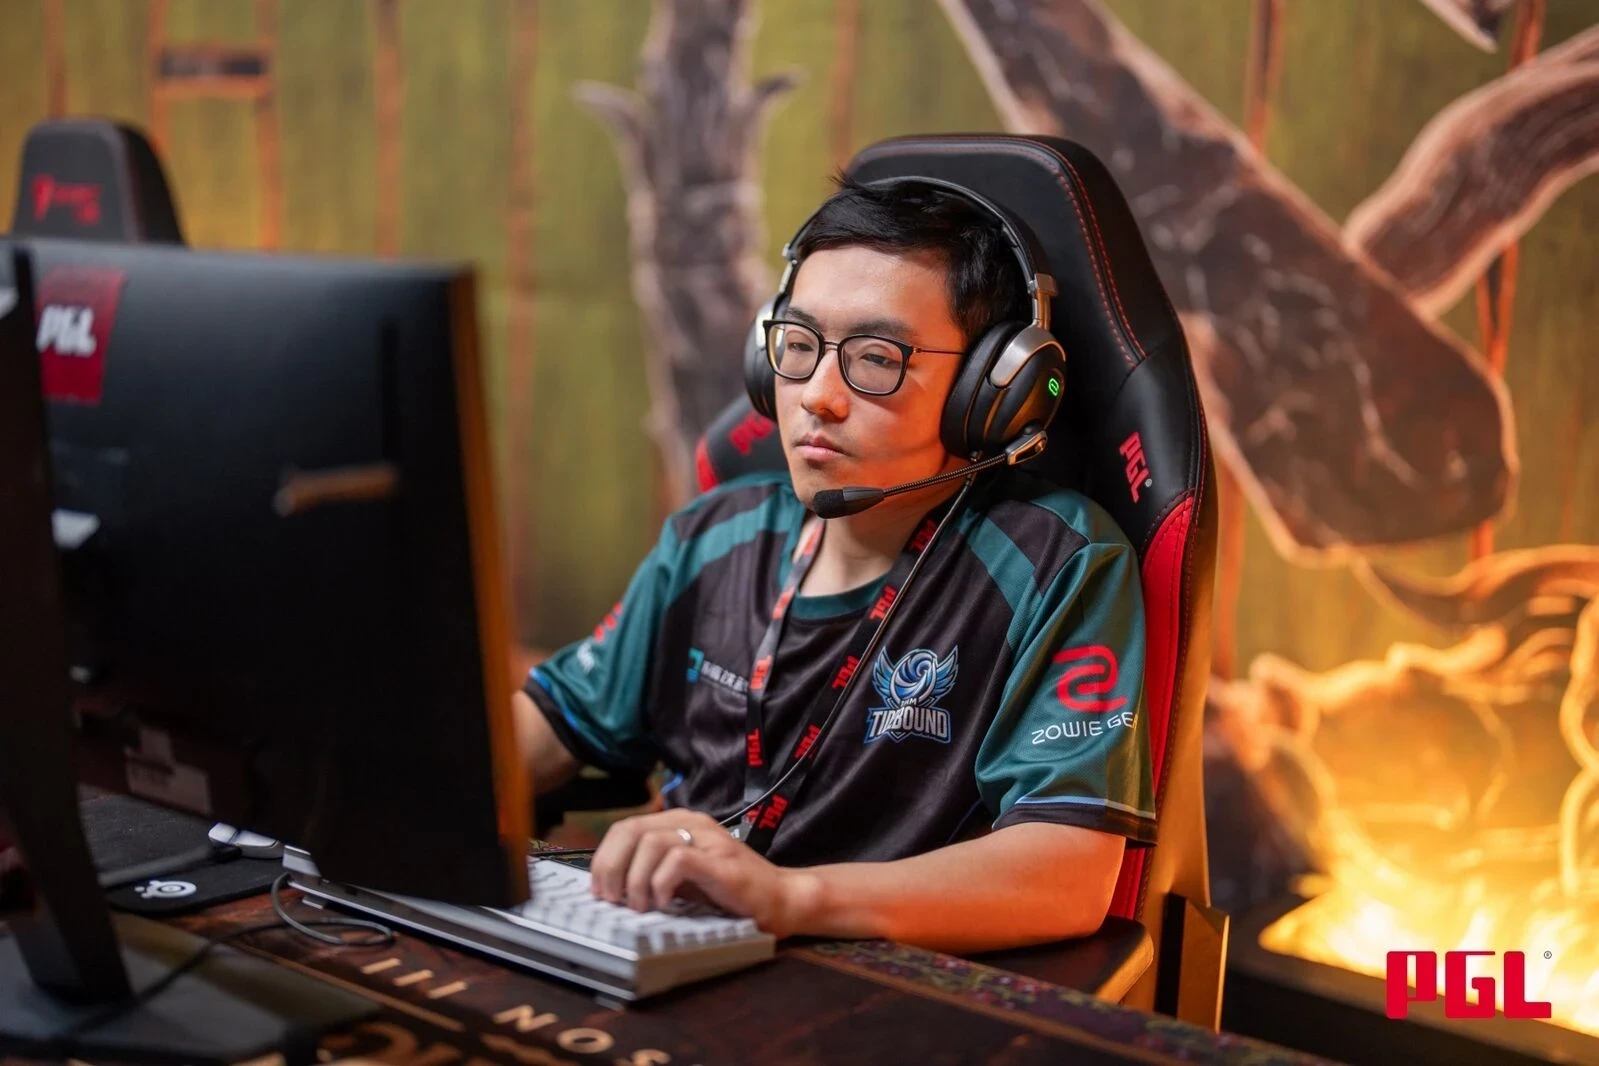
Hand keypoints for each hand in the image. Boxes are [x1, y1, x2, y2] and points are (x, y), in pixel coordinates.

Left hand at [587, 809, 813, 937]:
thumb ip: (653, 871)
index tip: (600, 890)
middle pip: (631, 830)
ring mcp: (708, 840)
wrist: (782, 899)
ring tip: (641, 906)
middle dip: (611, 867)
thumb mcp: (683, 877)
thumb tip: (610, 885)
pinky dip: (661, 883)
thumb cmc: (730, 892)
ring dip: (635, 879)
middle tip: (613, 900)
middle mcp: (692, 823)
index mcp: (680, 823)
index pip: (625, 827)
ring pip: (650, 842)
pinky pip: (677, 860)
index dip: (604, 858)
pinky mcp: (720, 862)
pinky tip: (665, 902)